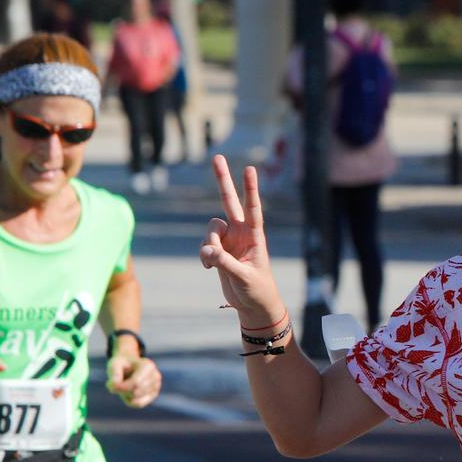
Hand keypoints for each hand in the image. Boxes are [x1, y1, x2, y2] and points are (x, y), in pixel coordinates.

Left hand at [106, 353, 162, 408]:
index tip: (109, 384)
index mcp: (148, 366)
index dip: (121, 387)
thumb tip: (114, 386)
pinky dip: (129, 400)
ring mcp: (156, 386)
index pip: (136, 383)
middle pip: (136, 392)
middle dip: (122, 391)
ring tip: (123, 385)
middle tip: (115, 384)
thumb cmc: (121, 364)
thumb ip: (113, 374)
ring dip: (125, 395)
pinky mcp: (154, 394)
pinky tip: (127, 392)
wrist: (130, 364)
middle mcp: (156, 376)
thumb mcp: (114, 364)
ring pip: (136, 400)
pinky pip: (138, 404)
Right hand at [200, 155, 285, 326]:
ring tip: (213, 263)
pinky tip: (209, 268)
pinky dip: (204, 256)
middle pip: (229, 201)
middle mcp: (241, 232)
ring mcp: (228, 240)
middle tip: (217, 156)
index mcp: (255, 235)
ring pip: (210, 230)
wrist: (252, 304)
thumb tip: (207, 251)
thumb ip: (225, 263)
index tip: (250, 169)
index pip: (253, 208)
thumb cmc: (257, 289)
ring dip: (207, 244)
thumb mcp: (244, 277)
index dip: (250, 189)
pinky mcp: (218, 250)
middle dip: (222, 179)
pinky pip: (204, 245)